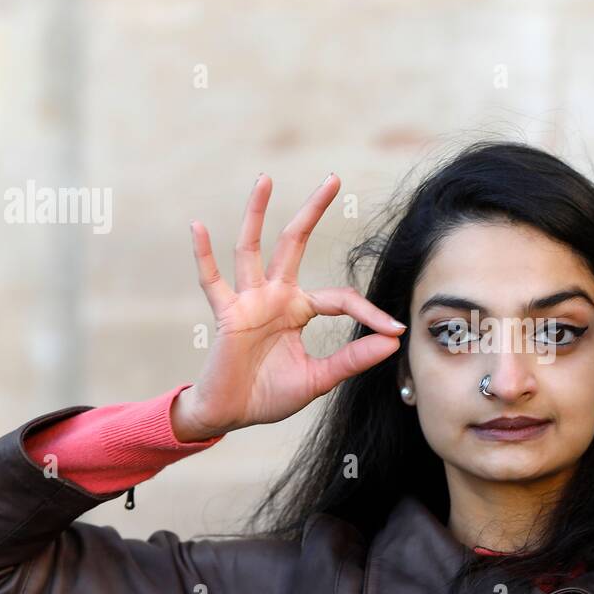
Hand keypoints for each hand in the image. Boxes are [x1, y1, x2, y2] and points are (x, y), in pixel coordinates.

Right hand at [172, 173, 405, 440]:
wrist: (230, 415)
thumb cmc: (269, 395)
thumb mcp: (319, 379)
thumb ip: (352, 359)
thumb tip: (393, 342)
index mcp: (298, 310)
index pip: (340, 298)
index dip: (369, 311)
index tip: (395, 328)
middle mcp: (274, 297)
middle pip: (294, 243)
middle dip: (312, 211)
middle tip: (333, 178)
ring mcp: (248, 301)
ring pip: (251, 248)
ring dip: (256, 214)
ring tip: (265, 179)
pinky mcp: (227, 315)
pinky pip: (212, 281)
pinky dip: (204, 254)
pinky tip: (199, 226)